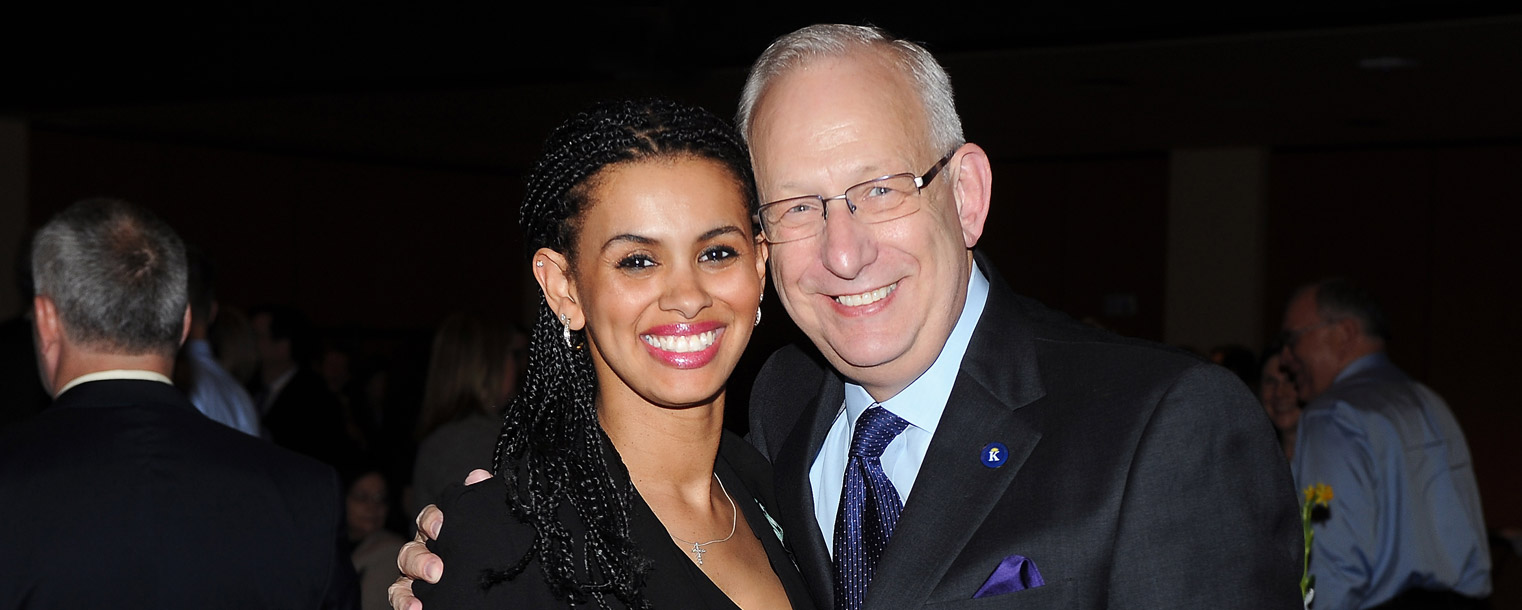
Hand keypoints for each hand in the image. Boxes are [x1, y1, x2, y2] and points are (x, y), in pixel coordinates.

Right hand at [387, 469, 491, 609]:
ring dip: (414, 576)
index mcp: (441, 531)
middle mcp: (425, 550)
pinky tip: (415, 608)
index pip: (429, 518)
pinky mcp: (412, 595)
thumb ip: (479, 500)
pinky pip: (400, 596)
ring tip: (430, 584)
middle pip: (413, 547)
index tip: (440, 526)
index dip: (432, 519)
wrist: (491, 588)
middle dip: (421, 557)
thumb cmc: (480, 547)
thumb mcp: (484, 524)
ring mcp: (416, 574)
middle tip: (437, 569)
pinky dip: (404, 602)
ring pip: (404, 570)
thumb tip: (477, 476)